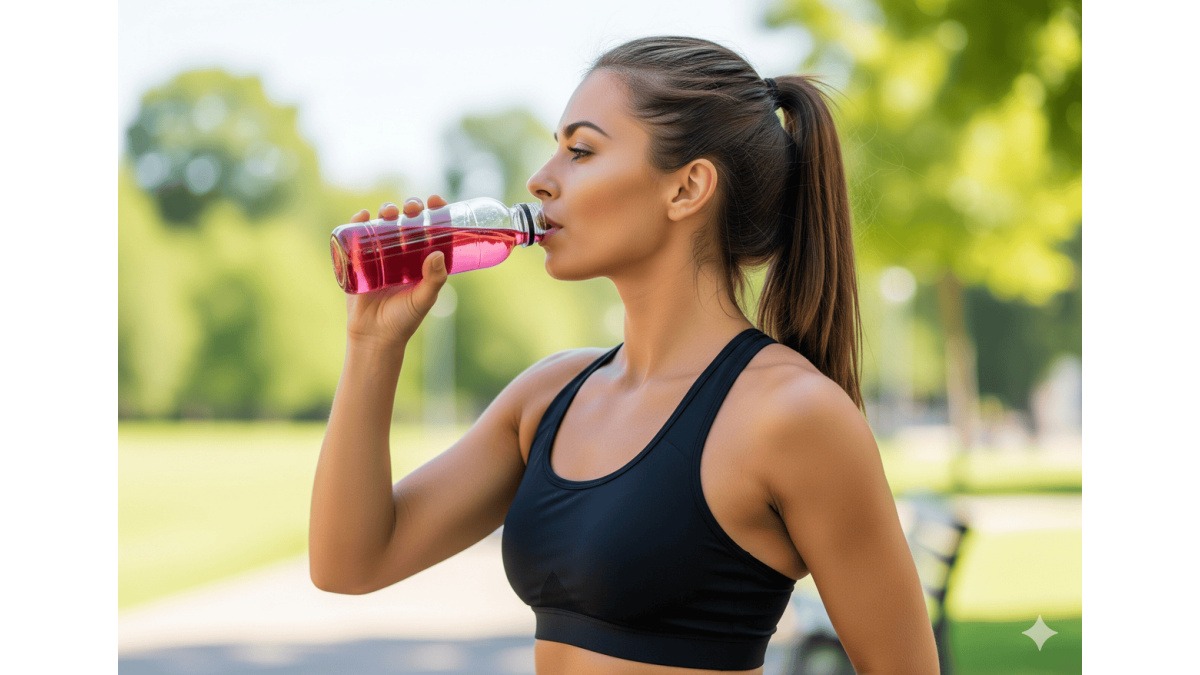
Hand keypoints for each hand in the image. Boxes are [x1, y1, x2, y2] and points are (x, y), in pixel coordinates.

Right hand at [344, 195, 449, 348]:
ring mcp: (380, 256)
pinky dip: (358, 222)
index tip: (436, 201)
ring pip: (384, 225)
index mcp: (422, 260)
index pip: (431, 229)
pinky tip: (363, 215)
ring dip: (387, 211)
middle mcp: (403, 254)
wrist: (374, 336)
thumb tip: (436, 254)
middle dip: (410, 208)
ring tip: (389, 212)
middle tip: (412, 209)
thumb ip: (434, 280)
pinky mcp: (358, 261)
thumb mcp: (424, 299)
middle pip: (408, 222)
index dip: (435, 212)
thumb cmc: (404, 320)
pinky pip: (357, 237)